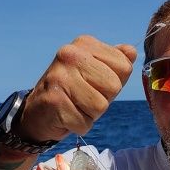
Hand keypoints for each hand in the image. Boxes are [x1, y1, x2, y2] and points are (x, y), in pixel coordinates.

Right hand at [18, 36, 136, 142]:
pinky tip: (65, 117)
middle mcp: (70, 55)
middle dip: (103, 99)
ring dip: (91, 114)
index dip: (113, 83)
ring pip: (101, 106)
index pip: (124, 67)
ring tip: (74, 106)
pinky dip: (78, 126)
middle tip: (83, 98)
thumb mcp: (95, 71)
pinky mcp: (54, 101)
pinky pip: (85, 123)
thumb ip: (115, 62)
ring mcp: (60, 77)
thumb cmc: (72, 91)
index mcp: (84, 44)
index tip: (93, 84)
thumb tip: (132, 52)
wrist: (37, 112)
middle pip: (114, 86)